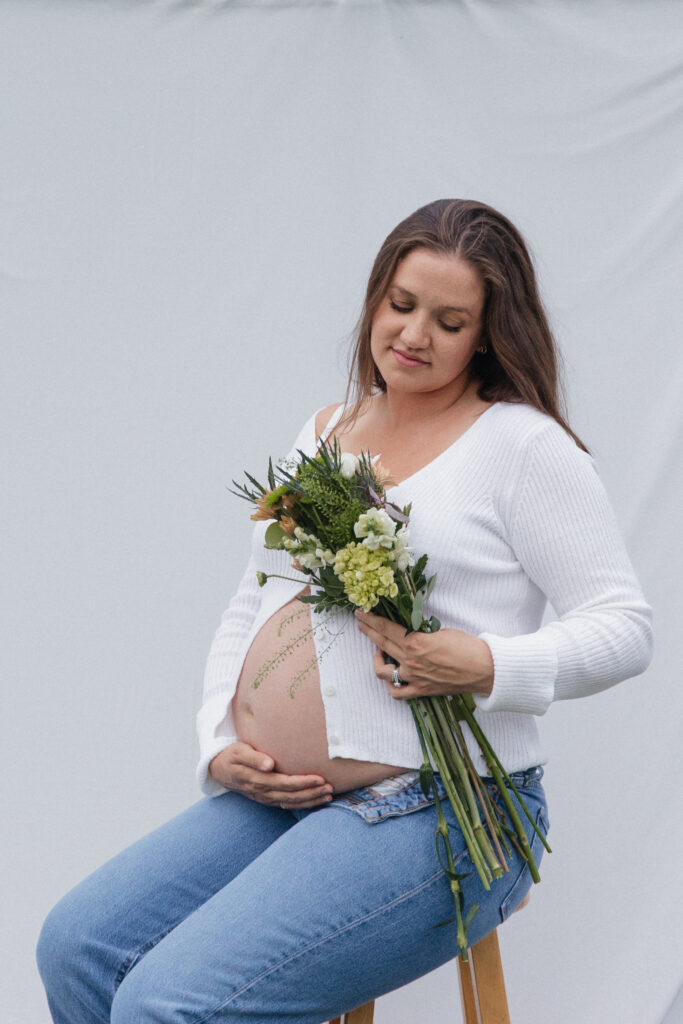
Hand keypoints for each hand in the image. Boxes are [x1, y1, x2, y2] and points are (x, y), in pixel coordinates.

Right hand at [208, 741, 334, 808]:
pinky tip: (317, 800)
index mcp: (256, 779)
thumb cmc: (232, 755)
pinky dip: (303, 804)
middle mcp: (262, 792)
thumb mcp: (238, 752)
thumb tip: (270, 764)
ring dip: (310, 800)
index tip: (319, 778)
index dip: (302, 782)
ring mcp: (265, 798)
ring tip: (329, 795)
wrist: (219, 769)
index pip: (284, 783)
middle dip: (311, 793)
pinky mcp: (268, 799)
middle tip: (330, 787)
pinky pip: (287, 805)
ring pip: (291, 802)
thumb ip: (253, 757)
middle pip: (291, 795)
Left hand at [353, 609, 493, 700]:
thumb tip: (410, 631)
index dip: (371, 620)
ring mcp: (414, 678)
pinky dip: (390, 684)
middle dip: (368, 631)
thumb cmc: (468, 646)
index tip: (361, 613)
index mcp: (415, 643)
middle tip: (361, 622)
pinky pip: (397, 692)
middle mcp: (411, 662)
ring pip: (383, 671)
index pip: (386, 629)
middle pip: (382, 644)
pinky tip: (391, 674)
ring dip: (377, 659)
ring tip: (379, 651)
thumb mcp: (442, 631)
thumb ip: (421, 632)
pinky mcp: (421, 690)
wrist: (485, 670)